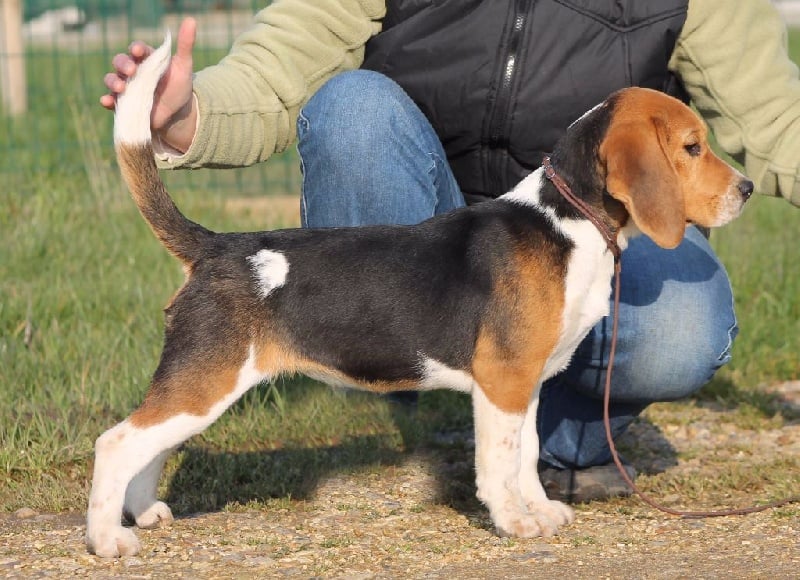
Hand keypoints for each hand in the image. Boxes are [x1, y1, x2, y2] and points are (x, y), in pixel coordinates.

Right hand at [100, 17, 197, 152]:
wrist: (178, 111)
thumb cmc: (178, 85)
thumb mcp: (184, 66)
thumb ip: (185, 45)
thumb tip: (191, 21)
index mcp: (146, 58)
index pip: (137, 49)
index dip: (136, 49)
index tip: (139, 51)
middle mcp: (132, 70)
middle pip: (120, 61)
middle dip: (123, 64)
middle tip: (132, 71)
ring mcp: (126, 86)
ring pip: (112, 79)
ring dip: (113, 81)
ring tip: (121, 87)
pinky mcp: (124, 103)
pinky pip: (111, 100)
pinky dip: (107, 100)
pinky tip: (106, 101)